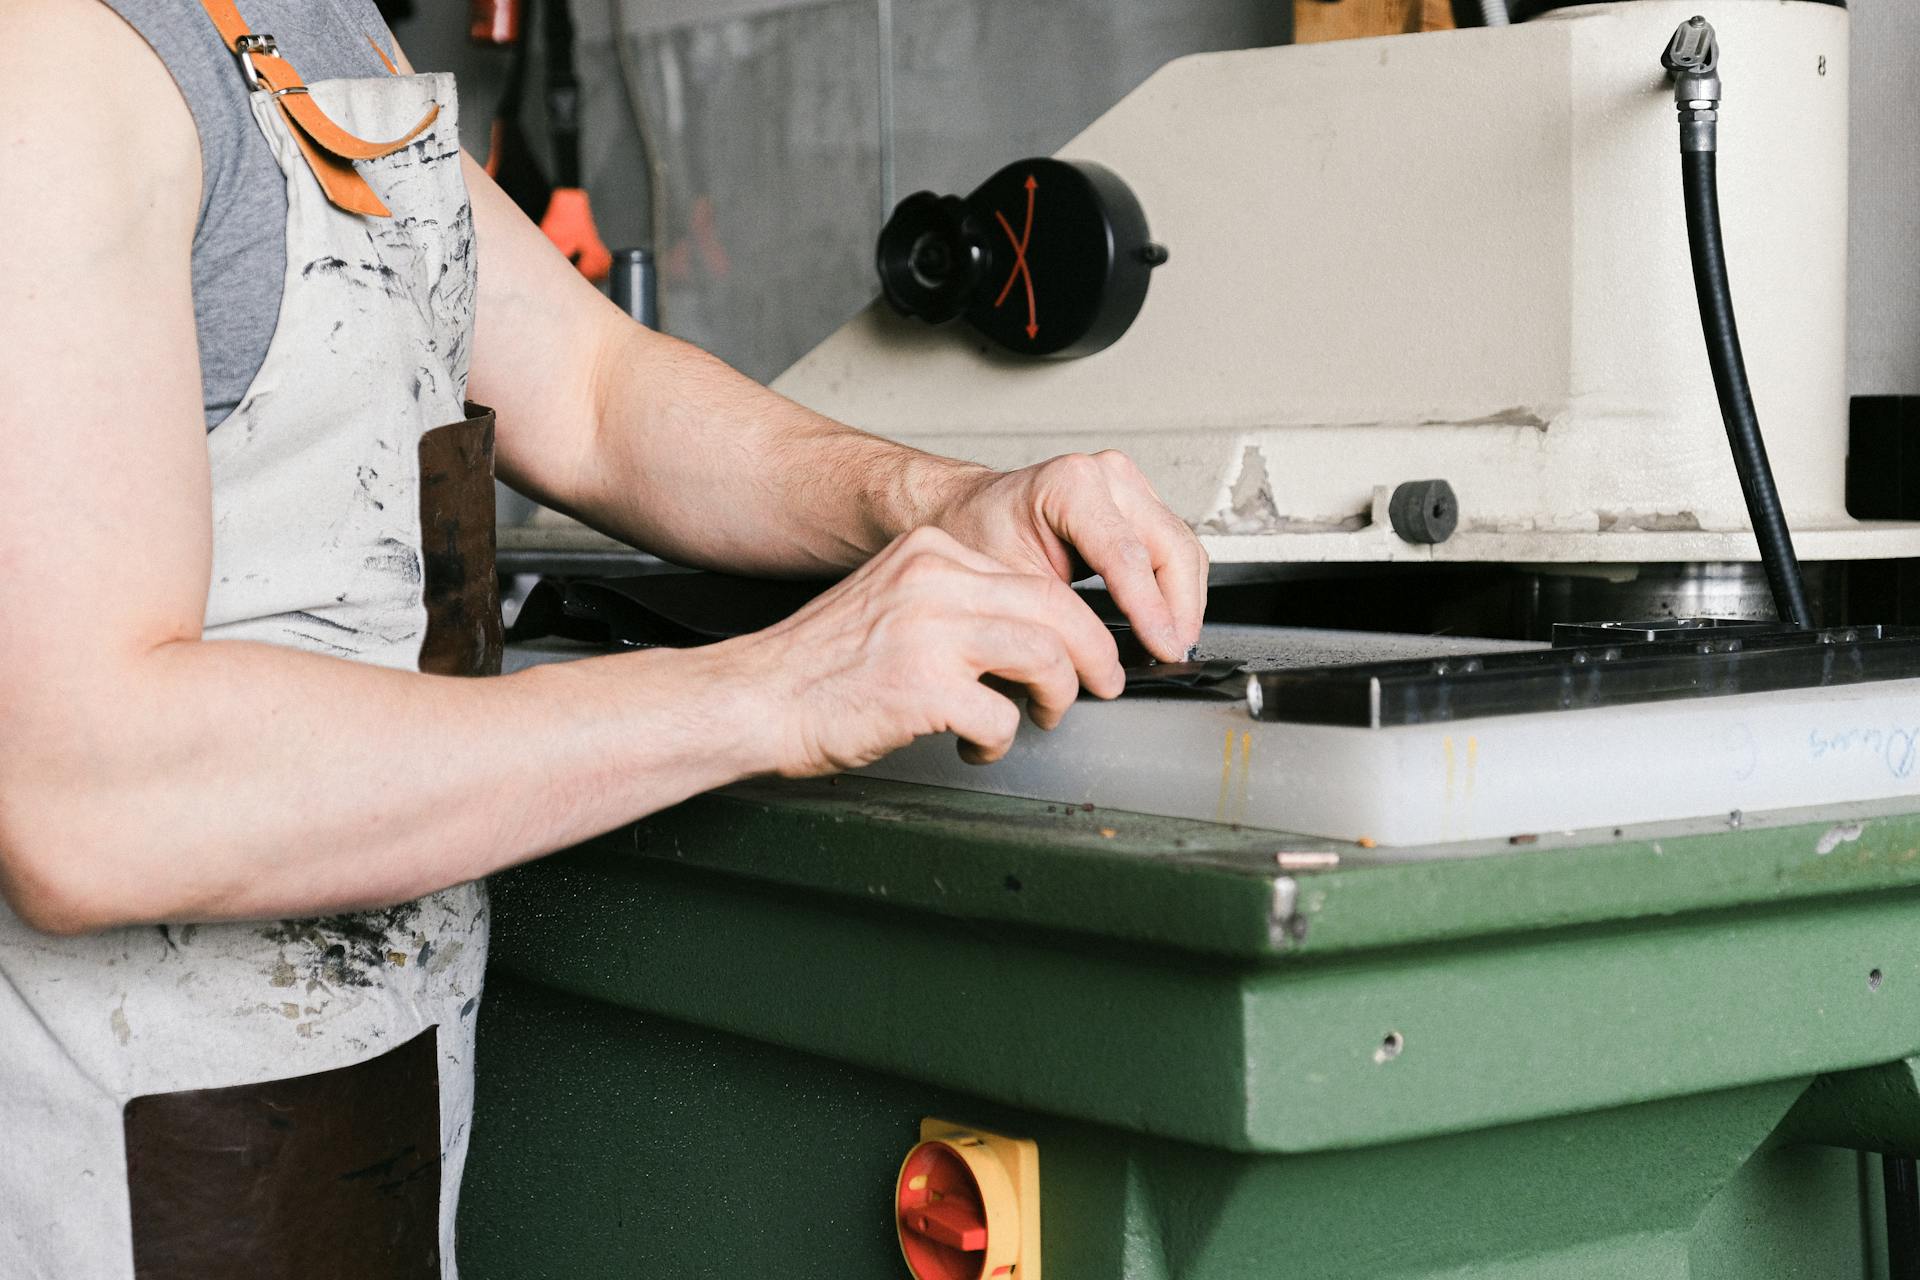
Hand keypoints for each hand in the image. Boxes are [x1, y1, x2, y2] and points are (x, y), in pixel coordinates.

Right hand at [729, 526, 1124, 775]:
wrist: (756, 698)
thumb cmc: (821, 666)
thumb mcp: (895, 603)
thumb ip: (958, 605)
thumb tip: (1034, 635)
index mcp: (931, 552)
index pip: (1036, 579)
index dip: (1077, 623)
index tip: (1089, 651)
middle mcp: (934, 580)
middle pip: (1058, 609)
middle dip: (1094, 656)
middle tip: (1104, 686)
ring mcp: (930, 631)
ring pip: (1045, 656)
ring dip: (1056, 698)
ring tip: (1037, 718)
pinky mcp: (924, 687)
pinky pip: (1002, 716)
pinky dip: (998, 740)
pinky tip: (972, 745)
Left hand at [922, 451, 1207, 661]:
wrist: (967, 511)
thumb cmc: (977, 535)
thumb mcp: (1009, 583)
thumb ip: (1058, 620)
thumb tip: (1102, 663)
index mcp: (1071, 486)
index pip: (1128, 557)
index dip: (1152, 610)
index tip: (1165, 648)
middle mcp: (1107, 476)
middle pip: (1171, 547)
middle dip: (1179, 609)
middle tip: (1174, 654)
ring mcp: (1127, 485)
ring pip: (1183, 547)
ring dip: (1185, 600)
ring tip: (1173, 644)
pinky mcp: (1138, 501)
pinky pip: (1174, 546)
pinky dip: (1177, 586)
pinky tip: (1168, 619)